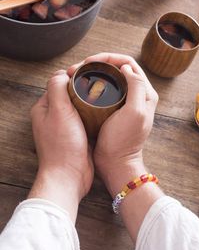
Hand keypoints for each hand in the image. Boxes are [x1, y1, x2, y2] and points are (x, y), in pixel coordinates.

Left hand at [29, 70, 93, 220]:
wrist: (70, 175)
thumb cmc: (62, 145)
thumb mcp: (58, 111)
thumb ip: (57, 88)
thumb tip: (64, 73)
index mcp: (44, 108)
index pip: (58, 83)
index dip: (73, 76)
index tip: (89, 74)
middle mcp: (53, 116)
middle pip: (69, 94)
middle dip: (83, 89)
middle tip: (99, 84)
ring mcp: (65, 126)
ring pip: (79, 106)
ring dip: (90, 102)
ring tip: (104, 96)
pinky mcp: (77, 135)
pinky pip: (86, 119)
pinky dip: (94, 114)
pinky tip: (105, 111)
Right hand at [67, 53, 157, 191]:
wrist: (115, 163)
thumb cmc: (124, 141)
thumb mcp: (135, 113)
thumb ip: (136, 87)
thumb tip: (126, 67)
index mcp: (145, 92)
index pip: (128, 63)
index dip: (109, 58)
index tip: (90, 62)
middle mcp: (136, 94)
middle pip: (118, 68)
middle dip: (98, 63)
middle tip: (79, 67)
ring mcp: (124, 101)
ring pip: (110, 78)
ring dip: (94, 72)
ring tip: (77, 74)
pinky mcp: (113, 109)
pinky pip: (104, 89)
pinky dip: (93, 84)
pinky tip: (81, 86)